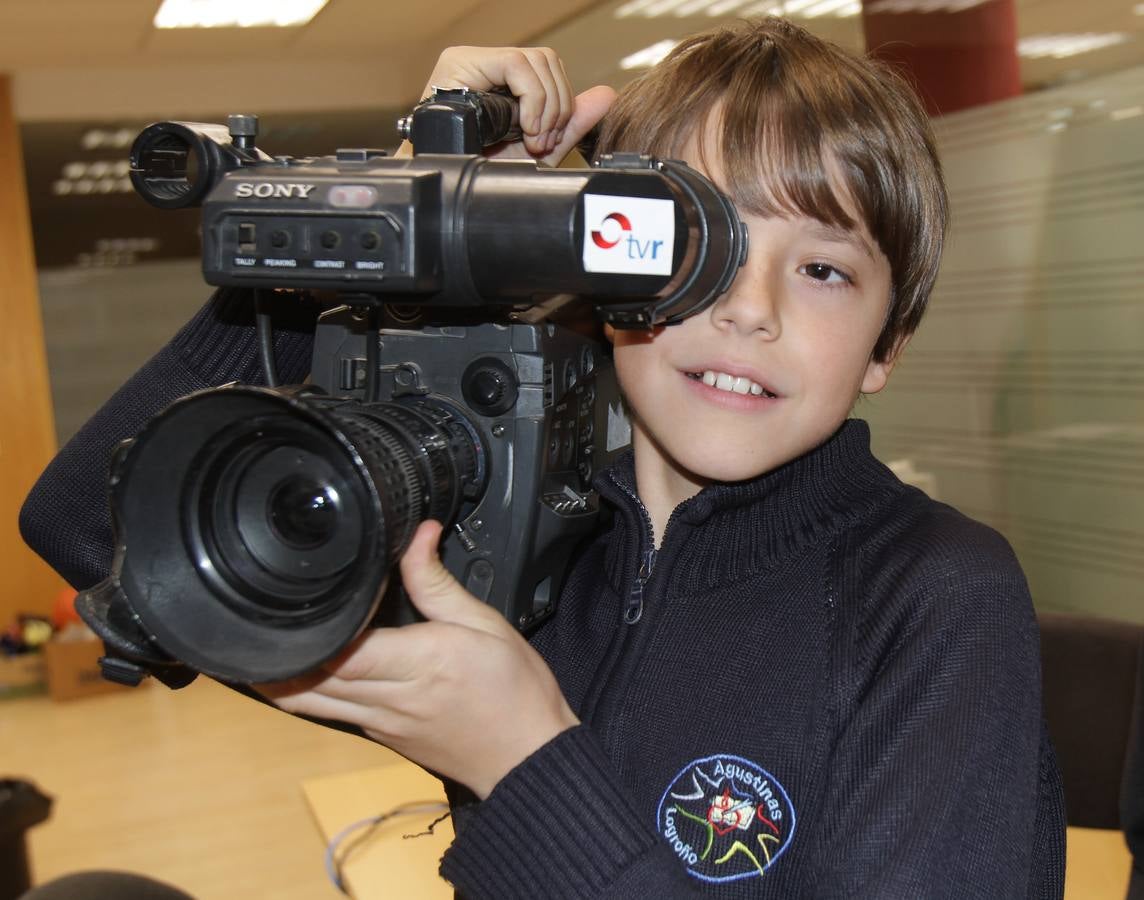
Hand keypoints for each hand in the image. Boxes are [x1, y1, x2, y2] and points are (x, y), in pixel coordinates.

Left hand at [263, 520, 578, 798]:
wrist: (528, 758)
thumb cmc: (515, 692)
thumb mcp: (486, 624)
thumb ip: (439, 582)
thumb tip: (419, 535)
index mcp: (419, 664)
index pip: (343, 651)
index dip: (311, 628)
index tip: (294, 597)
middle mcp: (391, 698)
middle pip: (308, 680)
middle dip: (276, 652)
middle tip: (256, 615)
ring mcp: (379, 723)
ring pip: (306, 703)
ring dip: (278, 677)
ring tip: (257, 643)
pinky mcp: (380, 736)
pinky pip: (328, 713)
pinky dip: (306, 692)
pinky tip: (303, 668)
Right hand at [402, 46, 615, 165]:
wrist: (451, 190)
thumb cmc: (485, 171)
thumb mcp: (538, 149)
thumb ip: (572, 124)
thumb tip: (606, 96)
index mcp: (506, 82)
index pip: (552, 71)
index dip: (563, 103)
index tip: (552, 140)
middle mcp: (488, 65)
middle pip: (548, 61)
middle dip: (557, 106)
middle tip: (541, 142)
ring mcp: (473, 60)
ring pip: (535, 59)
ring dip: (545, 105)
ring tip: (530, 138)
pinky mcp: (461, 60)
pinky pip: (515, 63)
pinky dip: (531, 99)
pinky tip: (524, 127)